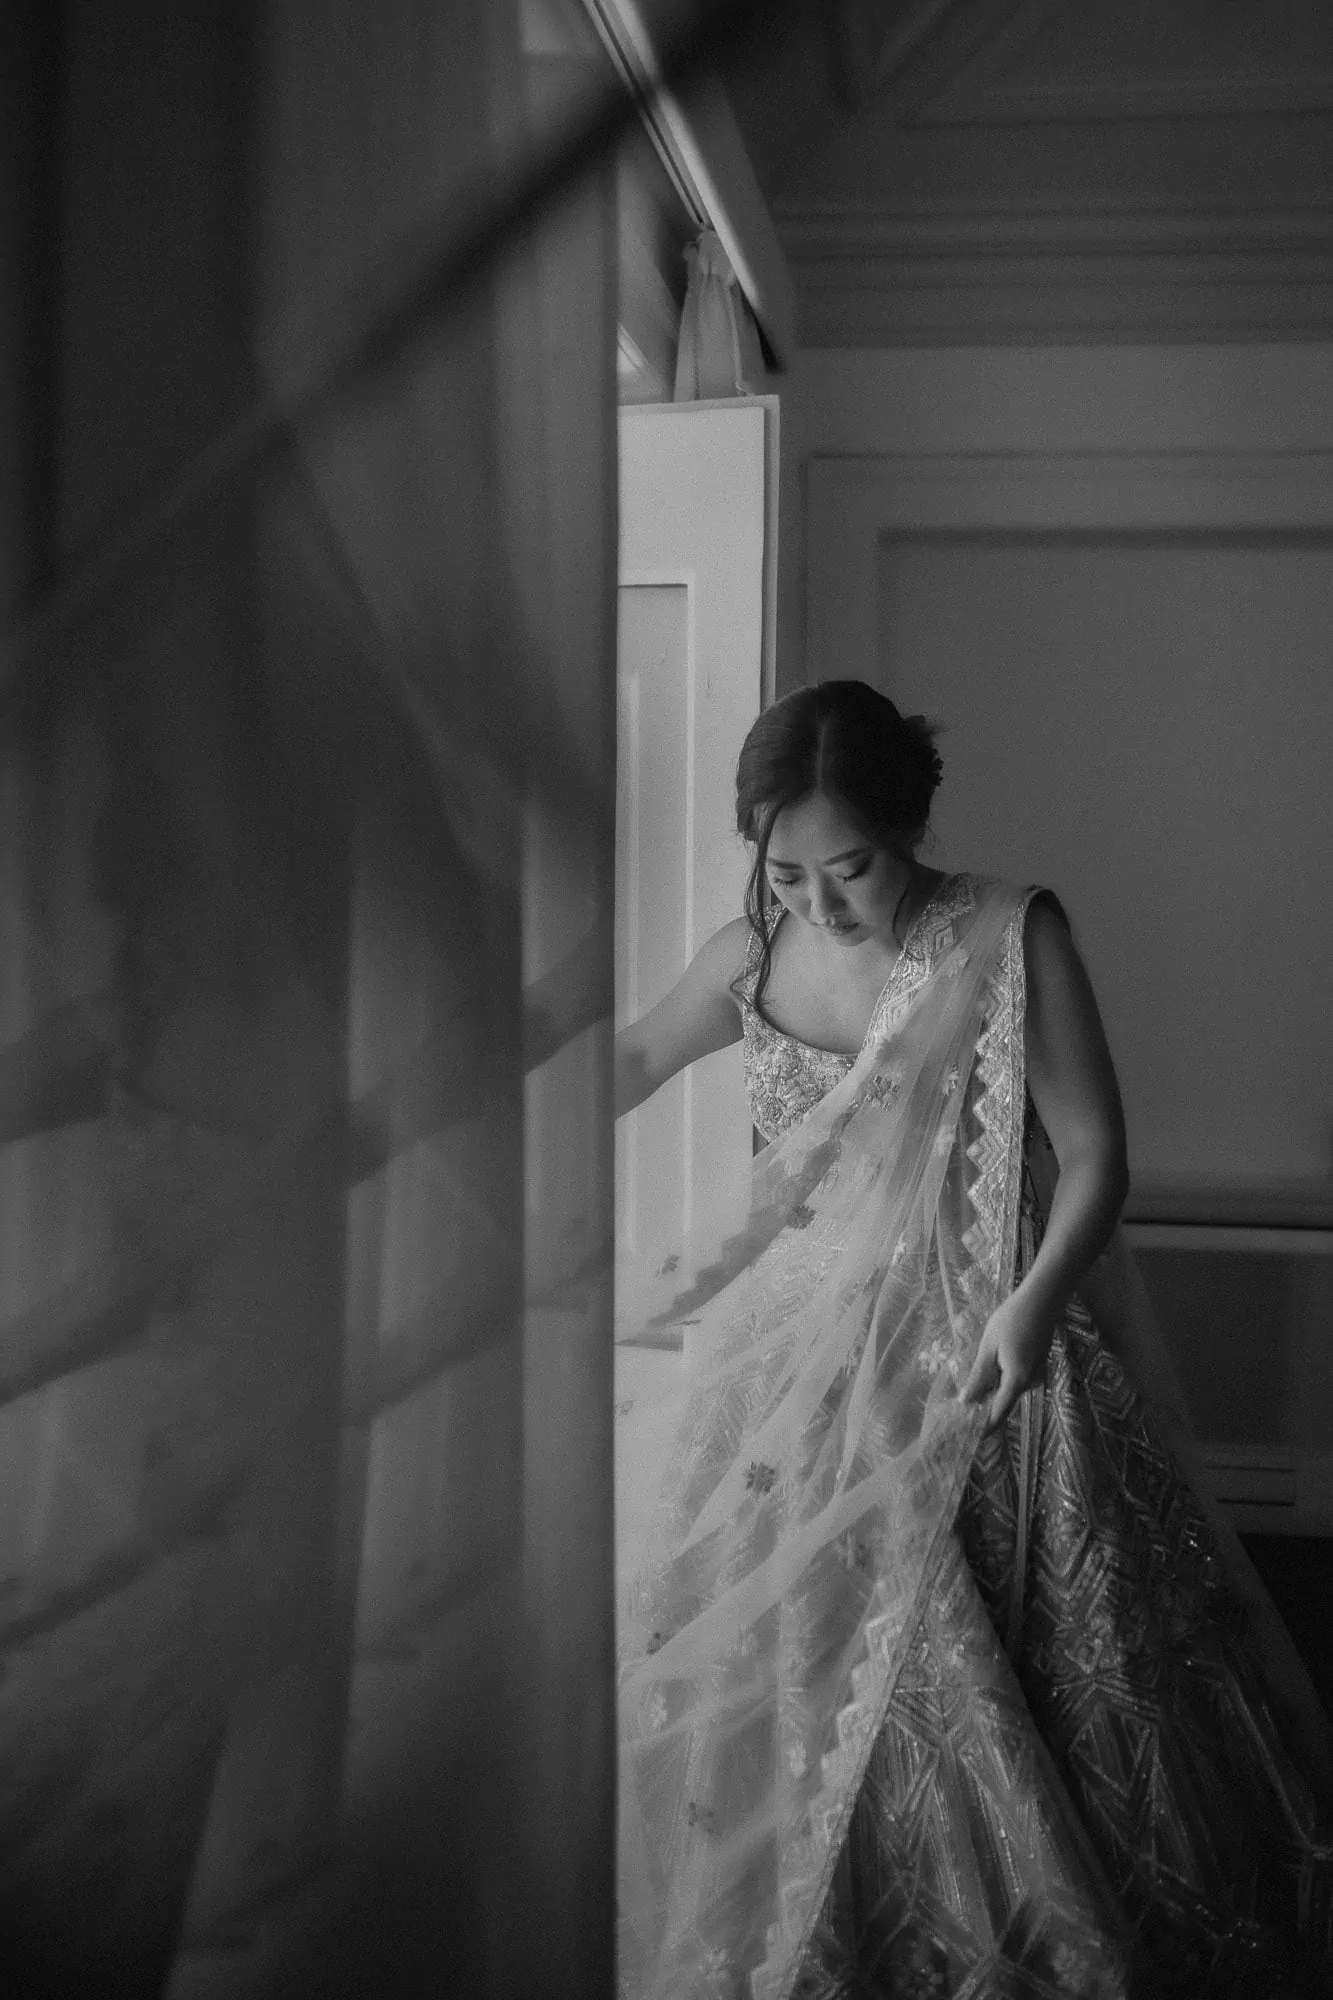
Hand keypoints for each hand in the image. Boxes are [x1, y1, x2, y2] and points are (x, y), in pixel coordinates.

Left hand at [959, 1290, 1055, 1435]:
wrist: (1043, 1299)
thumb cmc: (1012, 1320)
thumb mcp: (989, 1348)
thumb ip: (979, 1377)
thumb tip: (966, 1403)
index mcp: (1017, 1382)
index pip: (998, 1414)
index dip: (983, 1428)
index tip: (967, 1437)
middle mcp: (1030, 1383)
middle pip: (1003, 1402)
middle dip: (983, 1406)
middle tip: (959, 1407)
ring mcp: (1036, 1375)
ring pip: (1008, 1388)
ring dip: (992, 1387)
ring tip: (971, 1380)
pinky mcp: (1037, 1365)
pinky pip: (1015, 1379)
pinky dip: (1002, 1377)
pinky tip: (992, 1362)